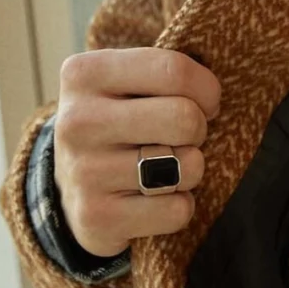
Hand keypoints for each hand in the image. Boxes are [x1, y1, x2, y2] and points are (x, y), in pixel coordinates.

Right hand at [53, 46, 221, 256]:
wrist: (69, 187)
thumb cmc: (118, 122)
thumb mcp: (125, 82)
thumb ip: (166, 70)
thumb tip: (218, 77)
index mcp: (85, 74)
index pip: (174, 71)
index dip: (207, 89)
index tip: (205, 102)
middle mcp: (77, 121)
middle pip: (184, 118)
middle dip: (199, 130)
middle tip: (183, 137)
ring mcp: (84, 172)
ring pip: (186, 167)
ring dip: (189, 170)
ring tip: (165, 167)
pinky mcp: (96, 218)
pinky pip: (177, 210)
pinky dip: (178, 206)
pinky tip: (153, 199)